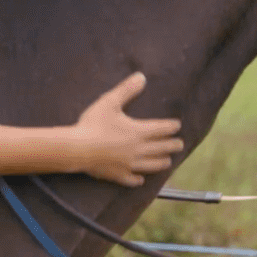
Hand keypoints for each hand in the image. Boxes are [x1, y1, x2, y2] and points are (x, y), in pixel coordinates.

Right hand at [68, 73, 183, 185]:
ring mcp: (129, 164)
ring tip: (168, 161)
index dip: (171, 126)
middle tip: (180, 144)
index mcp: (138, 131)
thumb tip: (142, 77)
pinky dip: (138, 179)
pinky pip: (132, 179)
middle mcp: (138, 149)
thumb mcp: (109, 102)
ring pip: (151, 165)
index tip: (177, 125)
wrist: (77, 148)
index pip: (161, 129)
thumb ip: (126, 90)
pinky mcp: (118, 175)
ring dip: (162, 162)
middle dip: (172, 145)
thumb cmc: (93, 123)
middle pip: (161, 148)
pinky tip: (140, 179)